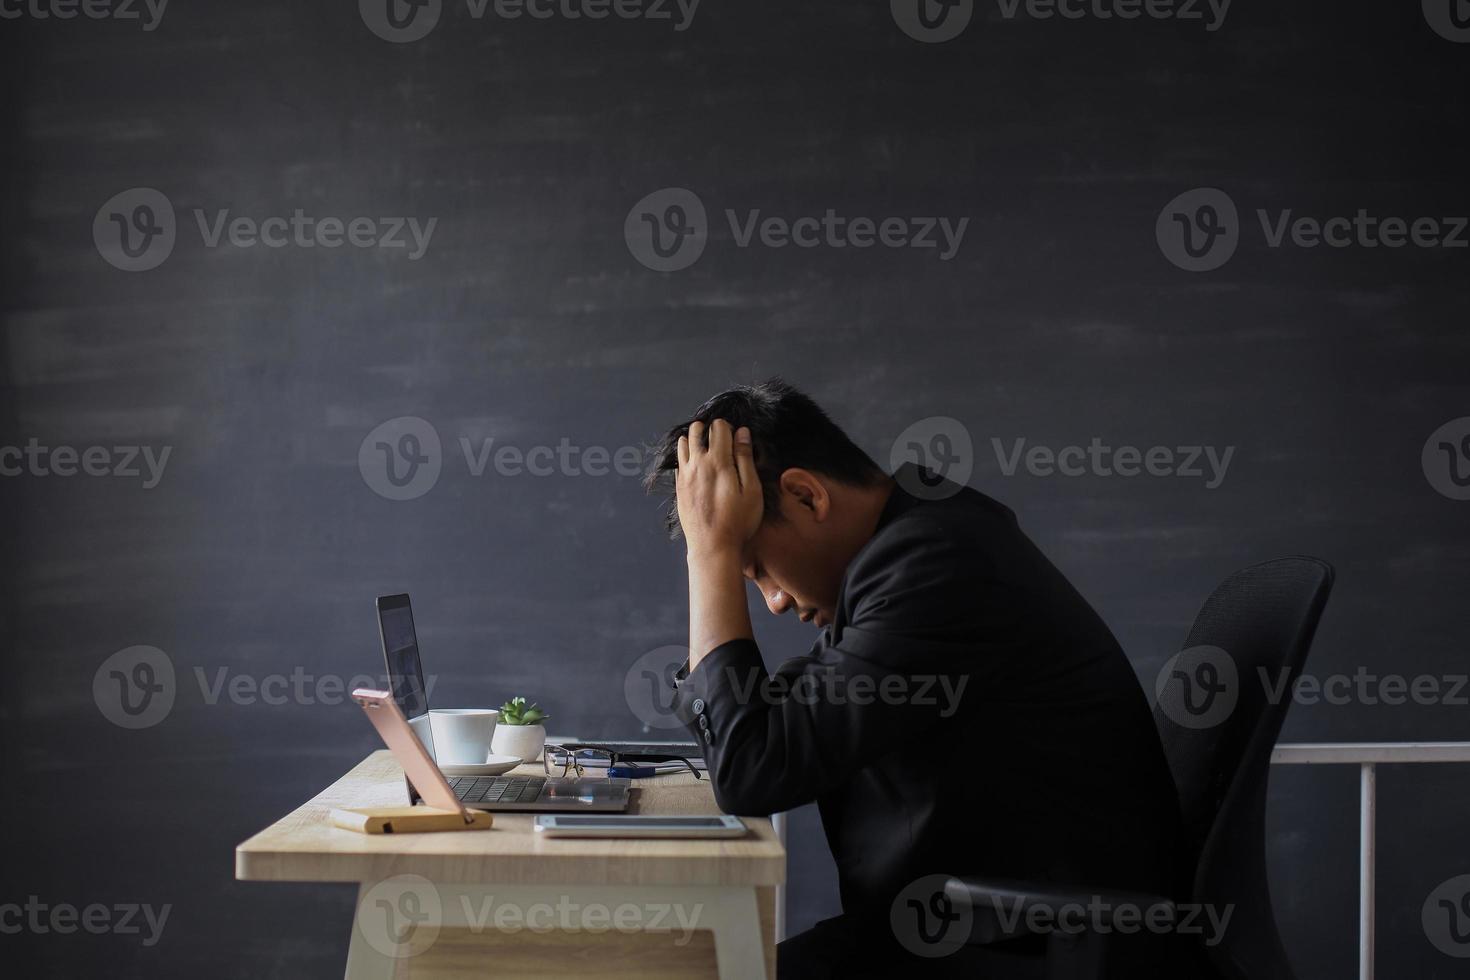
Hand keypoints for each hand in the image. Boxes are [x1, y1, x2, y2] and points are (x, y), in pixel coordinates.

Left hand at [676, 419, 762, 559]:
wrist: (712, 548)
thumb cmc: (738, 521)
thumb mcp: (752, 490)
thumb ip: (745, 459)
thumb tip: (742, 433)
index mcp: (718, 461)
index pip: (718, 427)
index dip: (728, 427)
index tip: (736, 437)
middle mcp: (697, 464)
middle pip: (697, 431)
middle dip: (708, 428)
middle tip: (720, 439)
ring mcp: (685, 476)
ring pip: (683, 444)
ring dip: (694, 439)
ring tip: (706, 448)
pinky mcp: (679, 488)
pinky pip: (678, 462)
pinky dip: (686, 456)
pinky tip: (696, 465)